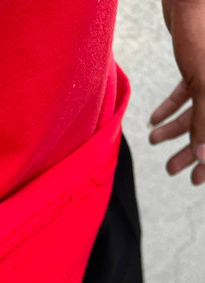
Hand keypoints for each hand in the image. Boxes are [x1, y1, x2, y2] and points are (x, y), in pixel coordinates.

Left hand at [149, 0, 204, 184]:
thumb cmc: (202, 33)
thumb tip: (204, 158)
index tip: (196, 180)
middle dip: (193, 150)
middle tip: (171, 170)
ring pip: (200, 110)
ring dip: (176, 129)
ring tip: (154, 141)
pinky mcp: (200, 63)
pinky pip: (189, 92)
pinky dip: (170, 106)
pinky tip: (152, 119)